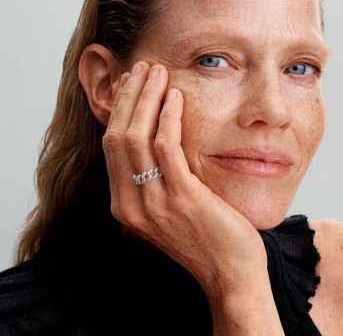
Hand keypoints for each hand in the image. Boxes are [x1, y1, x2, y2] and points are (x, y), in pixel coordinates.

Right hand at [102, 60, 267, 298]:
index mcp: (124, 204)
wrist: (230, 274)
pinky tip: (176, 97)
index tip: (130, 85)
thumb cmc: (204, 237)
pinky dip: (167, 117)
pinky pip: (167, 147)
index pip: (111, 146)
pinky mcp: (182, 197)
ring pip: (137, 136)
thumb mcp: (166, 210)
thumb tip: (151, 143)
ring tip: (157, 72)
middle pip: (118, 136)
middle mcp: (131, 204)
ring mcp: (154, 202)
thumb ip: (152, 181)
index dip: (119, 111)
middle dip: (129, 96)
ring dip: (146, 98)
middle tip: (143, 68)